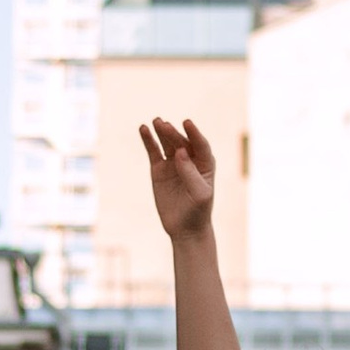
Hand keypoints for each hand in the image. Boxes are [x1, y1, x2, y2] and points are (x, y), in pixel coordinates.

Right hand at [140, 113, 215, 241]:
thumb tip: (180, 151)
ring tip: (155, 121)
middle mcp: (189, 159)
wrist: (185, 228)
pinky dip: (148, 140)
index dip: (194, 133)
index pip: (200, 144)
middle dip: (173, 133)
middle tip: (163, 125)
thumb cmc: (198, 211)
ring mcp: (173, 163)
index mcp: (205, 163)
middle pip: (181, 141)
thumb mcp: (199, 193)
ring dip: (161, 132)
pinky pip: (153, 151)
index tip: (187, 123)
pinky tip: (143, 129)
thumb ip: (190, 172)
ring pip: (167, 143)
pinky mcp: (158, 169)